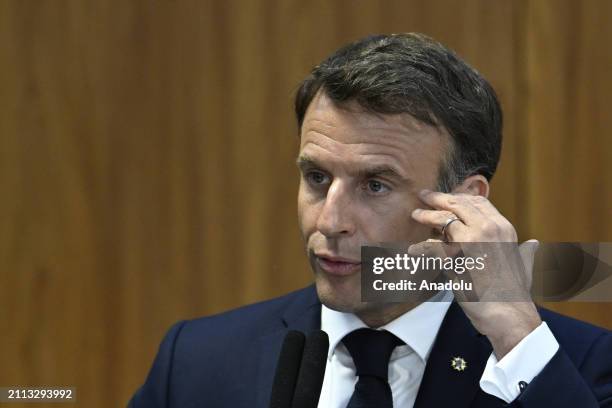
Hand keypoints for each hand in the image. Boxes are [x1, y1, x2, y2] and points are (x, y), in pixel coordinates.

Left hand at [410, 189, 541, 358]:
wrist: (509, 315)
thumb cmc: (515, 293)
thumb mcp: (524, 266)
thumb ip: (526, 252)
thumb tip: (532, 244)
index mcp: (503, 228)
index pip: (478, 202)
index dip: (459, 197)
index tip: (446, 197)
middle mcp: (488, 229)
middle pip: (458, 205)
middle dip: (438, 199)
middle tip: (424, 196)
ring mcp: (471, 242)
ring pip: (443, 220)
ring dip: (427, 216)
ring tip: (415, 214)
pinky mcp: (455, 259)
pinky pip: (433, 246)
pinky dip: (422, 247)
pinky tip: (414, 249)